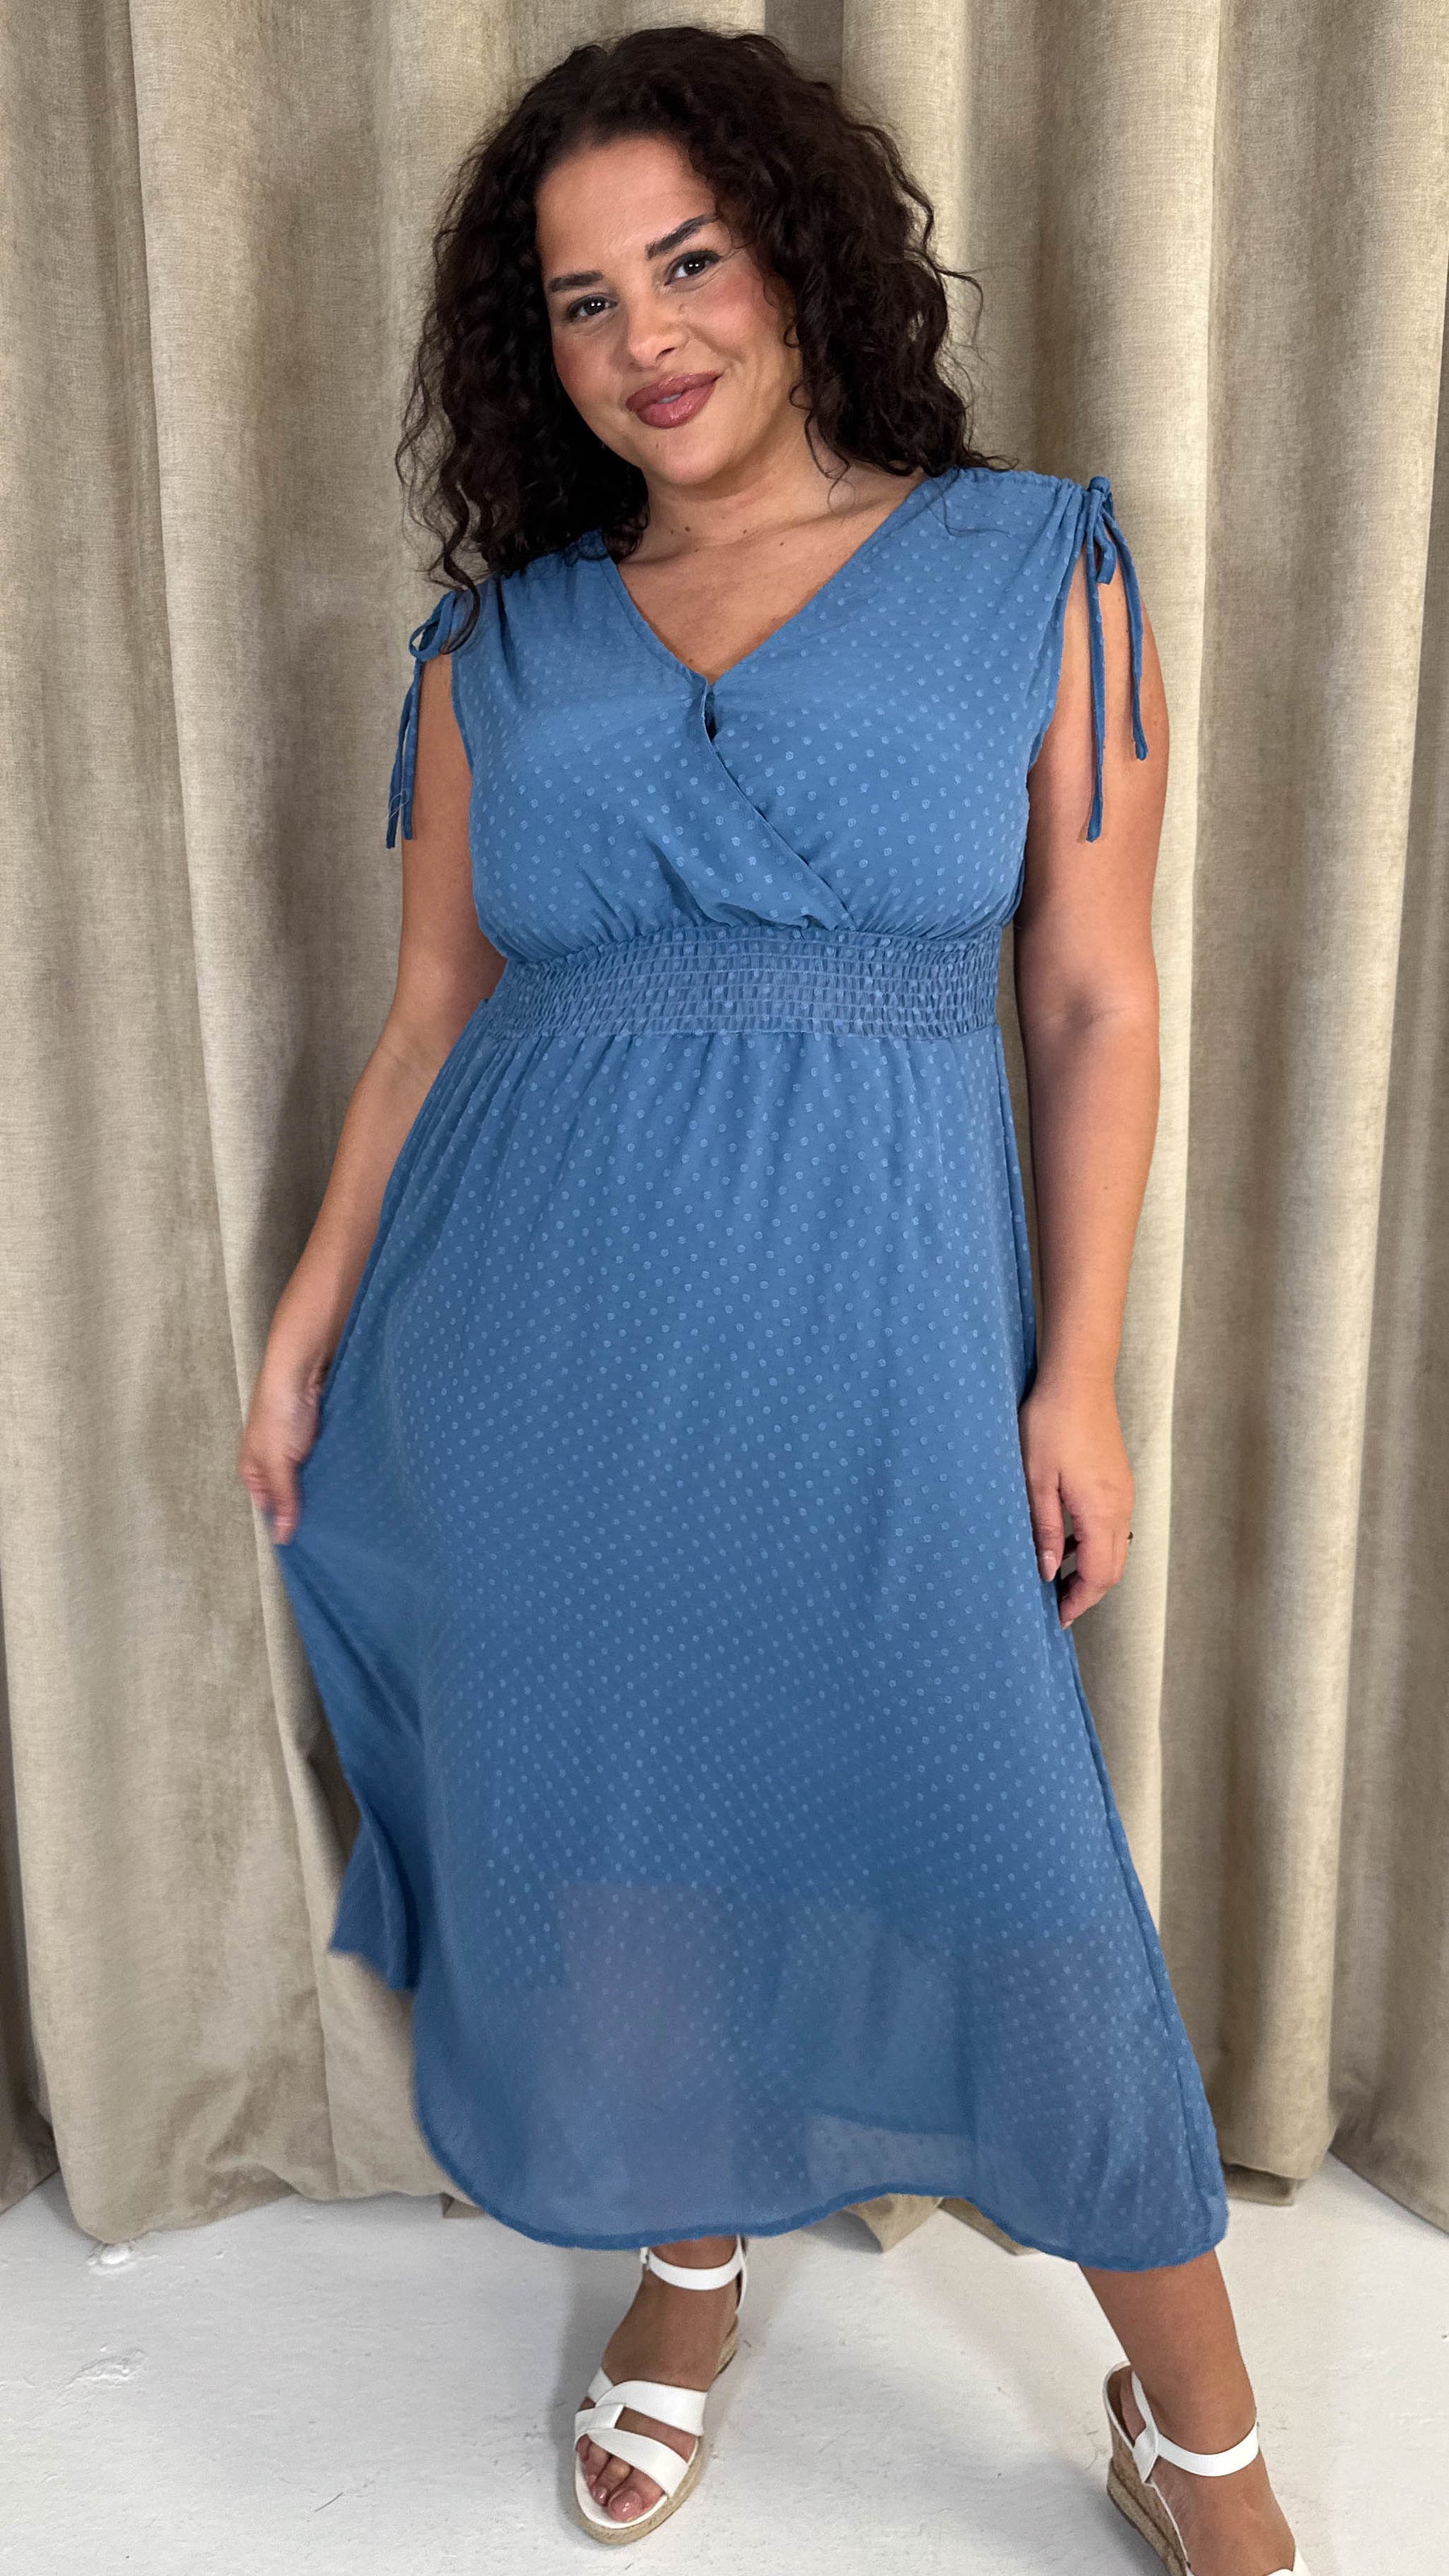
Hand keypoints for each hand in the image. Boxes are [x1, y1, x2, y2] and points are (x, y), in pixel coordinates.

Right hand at [238, 1337, 330, 1545]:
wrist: (304, 1364)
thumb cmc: (280, 1410)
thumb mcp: (277, 1460)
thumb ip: (283, 1497)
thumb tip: (282, 1538)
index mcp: (253, 1469)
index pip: (269, 1507)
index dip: (286, 1523)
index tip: (311, 1544)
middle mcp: (275, 1460)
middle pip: (292, 1494)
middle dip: (310, 1508)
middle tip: (335, 1533)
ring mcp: (299, 1447)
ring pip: (314, 1478)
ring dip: (328, 1489)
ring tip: (349, 1513)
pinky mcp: (321, 1435)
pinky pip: (330, 1460)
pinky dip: (339, 1470)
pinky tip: (356, 1484)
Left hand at [1018, 1372, 1133, 1627]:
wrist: (1079, 1380)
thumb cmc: (1051, 1424)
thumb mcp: (1035, 1480)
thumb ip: (1044, 1529)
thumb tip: (1047, 1570)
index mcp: (1101, 1512)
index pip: (1098, 1576)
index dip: (1078, 1601)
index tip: (1056, 1617)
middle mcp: (1121, 1507)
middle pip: (1112, 1568)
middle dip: (1086, 1592)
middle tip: (1055, 1604)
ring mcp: (1123, 1493)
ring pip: (1114, 1547)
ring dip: (1089, 1568)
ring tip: (1055, 1574)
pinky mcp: (1118, 1480)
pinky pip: (1112, 1525)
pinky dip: (1092, 1543)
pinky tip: (1064, 1539)